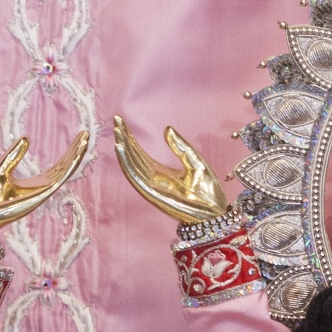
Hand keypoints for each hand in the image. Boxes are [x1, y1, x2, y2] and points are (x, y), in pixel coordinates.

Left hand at [0, 132, 89, 241]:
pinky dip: (68, 167)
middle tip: (86, 134)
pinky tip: (75, 155)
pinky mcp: (40, 195)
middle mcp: (43, 188)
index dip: (69, 152)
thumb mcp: (2, 169)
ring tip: (85, 140)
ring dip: (76, 156)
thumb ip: (14, 156)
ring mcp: (43, 192)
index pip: (58, 165)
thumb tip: (26, 138)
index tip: (78, 137)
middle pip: (65, 167)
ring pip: (66, 172)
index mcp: (37, 183)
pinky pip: (58, 179)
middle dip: (76, 151)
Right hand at [112, 117, 228, 227]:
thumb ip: (180, 147)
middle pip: (133, 156)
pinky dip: (126, 163)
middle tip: (116, 120)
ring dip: (123, 149)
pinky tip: (121, 149)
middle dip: (124, 139)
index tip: (122, 121)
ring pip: (131, 165)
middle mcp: (152, 178)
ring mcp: (151, 186)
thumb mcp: (195, 162)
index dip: (130, 138)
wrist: (214, 212)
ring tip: (117, 132)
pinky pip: (135, 177)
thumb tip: (167, 129)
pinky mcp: (152, 194)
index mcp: (160, 171)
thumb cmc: (207, 190)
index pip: (140, 152)